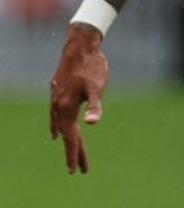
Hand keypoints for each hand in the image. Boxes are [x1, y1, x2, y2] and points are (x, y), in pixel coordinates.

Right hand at [50, 24, 108, 173]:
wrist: (80, 45)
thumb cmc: (91, 66)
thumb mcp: (97, 87)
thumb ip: (95, 106)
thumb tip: (93, 123)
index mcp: (66, 108)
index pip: (72, 137)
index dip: (75, 154)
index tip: (76, 170)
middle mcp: (58, 106)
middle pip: (67, 134)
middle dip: (74, 152)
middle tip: (79, 170)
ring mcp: (56, 100)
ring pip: (62, 126)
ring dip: (67, 140)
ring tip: (70, 154)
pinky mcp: (58, 93)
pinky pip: (55, 117)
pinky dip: (57, 127)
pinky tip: (56, 131)